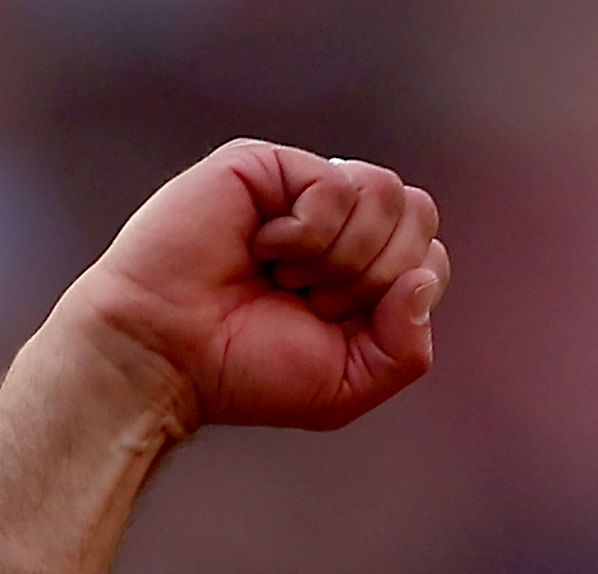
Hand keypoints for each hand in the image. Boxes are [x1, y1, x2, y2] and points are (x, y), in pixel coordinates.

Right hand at [55, 140, 450, 435]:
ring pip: (387, 193)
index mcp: (363, 266)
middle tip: (311, 300)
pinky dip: (306, 235)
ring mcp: (303, 187)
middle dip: (374, 276)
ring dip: (341, 257)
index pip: (431, 256)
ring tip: (284, 276)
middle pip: (419, 214)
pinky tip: (261, 248)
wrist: (167, 356)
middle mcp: (339, 220)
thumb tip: (422, 279)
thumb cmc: (245, 371)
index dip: (398, 298)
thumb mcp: (349, 384)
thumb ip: (407, 348)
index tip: (336, 324)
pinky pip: (337, 185)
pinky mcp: (269, 165)